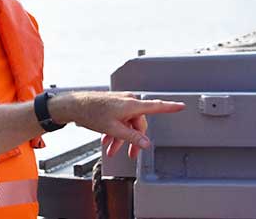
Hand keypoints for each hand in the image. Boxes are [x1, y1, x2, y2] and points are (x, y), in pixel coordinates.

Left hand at [49, 91, 184, 158]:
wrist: (74, 106)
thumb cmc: (91, 113)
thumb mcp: (113, 129)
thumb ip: (132, 137)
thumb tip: (146, 144)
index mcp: (131, 105)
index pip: (156, 107)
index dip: (170, 107)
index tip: (181, 106)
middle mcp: (128, 101)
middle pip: (138, 124)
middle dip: (132, 140)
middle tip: (131, 155)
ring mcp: (120, 103)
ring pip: (127, 124)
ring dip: (120, 138)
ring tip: (111, 150)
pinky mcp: (112, 106)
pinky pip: (119, 121)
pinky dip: (114, 131)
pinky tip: (106, 141)